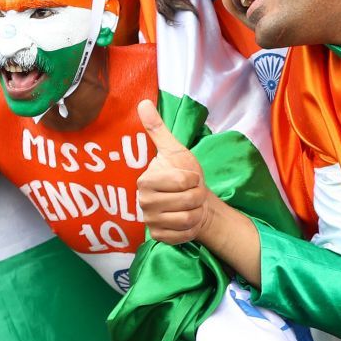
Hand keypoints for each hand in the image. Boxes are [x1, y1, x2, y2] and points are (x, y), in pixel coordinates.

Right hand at [136, 100, 216, 243]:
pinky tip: (187, 221)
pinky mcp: (157, 237)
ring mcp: (149, 221)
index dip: (192, 179)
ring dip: (196, 212)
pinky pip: (182, 235)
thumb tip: (143, 103)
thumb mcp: (175, 150)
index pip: (181, 181)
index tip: (190, 178)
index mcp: (145, 181)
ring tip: (192, 206)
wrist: (192, 203)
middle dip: (198, 196)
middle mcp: (143, 202)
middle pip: (187, 201)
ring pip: (187, 219)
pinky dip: (191, 229)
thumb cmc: (184, 175)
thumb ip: (158, 130)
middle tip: (193, 193)